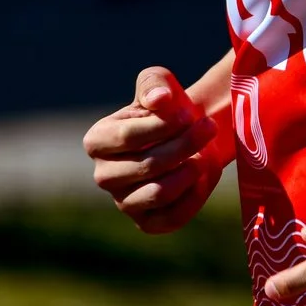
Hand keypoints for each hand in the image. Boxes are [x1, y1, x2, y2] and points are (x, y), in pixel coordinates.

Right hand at [84, 67, 231, 234]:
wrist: (191, 133)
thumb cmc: (169, 107)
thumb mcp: (159, 83)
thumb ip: (155, 85)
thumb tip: (159, 101)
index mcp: (97, 141)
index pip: (128, 137)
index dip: (163, 125)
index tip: (188, 114)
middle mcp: (104, 175)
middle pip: (146, 166)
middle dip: (183, 145)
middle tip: (208, 128)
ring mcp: (124, 202)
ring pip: (158, 193)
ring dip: (189, 171)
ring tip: (203, 155)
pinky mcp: (148, 222)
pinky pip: (171, 219)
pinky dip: (193, 196)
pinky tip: (202, 176)